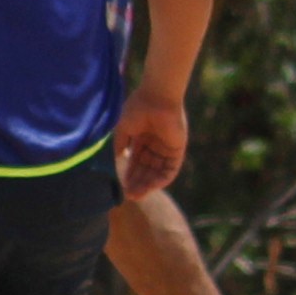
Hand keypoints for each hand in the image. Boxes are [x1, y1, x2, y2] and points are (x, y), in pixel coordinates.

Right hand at [113, 75, 192, 199]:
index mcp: (142, 138)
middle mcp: (155, 144)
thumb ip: (119, 145)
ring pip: (157, 171)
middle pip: (146, 169)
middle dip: (138, 182)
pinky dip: (162, 179)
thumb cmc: (137, 109)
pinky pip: (171, 169)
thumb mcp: (123, 129)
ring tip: (137, 195)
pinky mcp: (178, 149)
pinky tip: (152, 187)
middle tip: (130, 196)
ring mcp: (167, 148)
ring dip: (148, 184)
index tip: (123, 186)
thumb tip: (117, 161)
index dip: (130, 174)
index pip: (136, 161)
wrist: (157, 98)